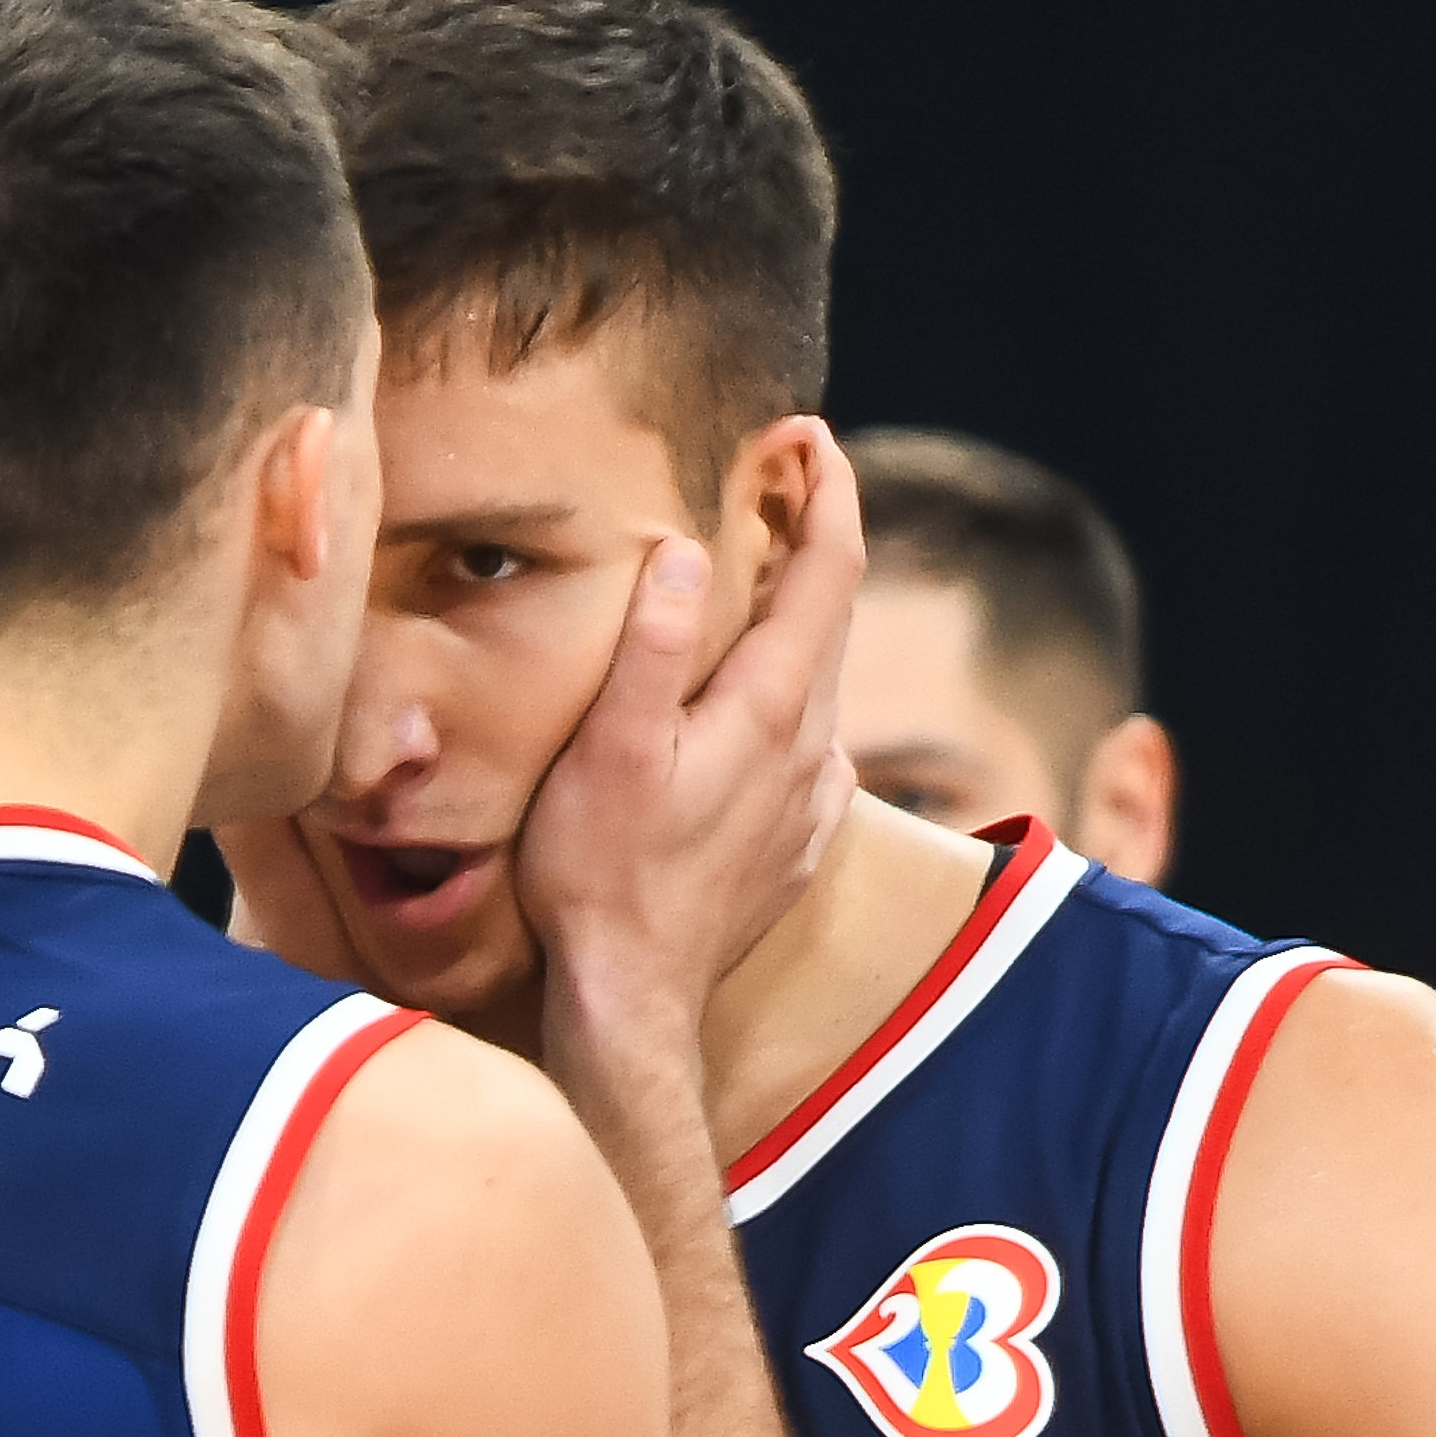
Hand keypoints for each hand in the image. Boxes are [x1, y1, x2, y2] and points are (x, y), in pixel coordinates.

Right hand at [513, 421, 861, 1052]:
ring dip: (797, 618)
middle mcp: (814, 748)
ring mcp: (812, 801)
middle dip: (811, 536)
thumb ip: (653, 648)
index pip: (830, 569)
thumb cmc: (601, 877)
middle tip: (772, 479)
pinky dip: (790, 697)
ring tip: (754, 578)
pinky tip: (750, 707)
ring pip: (823, 681)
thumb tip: (690, 554)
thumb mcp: (609, 750)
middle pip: (834, 615)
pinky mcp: (796, 845)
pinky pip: (811, 748)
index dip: (826, 488)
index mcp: (774, 708)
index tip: (805, 432)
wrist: (630, 1004)